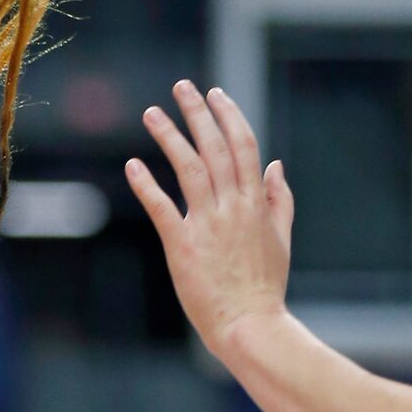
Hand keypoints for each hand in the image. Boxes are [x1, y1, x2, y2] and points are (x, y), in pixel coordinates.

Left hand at [125, 81, 296, 359]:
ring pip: (189, 169)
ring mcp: (208, 225)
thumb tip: (275, 165)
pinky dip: (146, 185)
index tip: (215, 94)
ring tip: (152, 113)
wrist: (251, 325)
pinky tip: (132, 166)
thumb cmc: (265, 287)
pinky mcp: (183, 246)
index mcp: (255, 203)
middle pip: (215, 147)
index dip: (228, 115)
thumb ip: (277, 200)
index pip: (243, 146)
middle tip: (182, 86)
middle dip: (198, 113)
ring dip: (170, 137)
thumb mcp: (280, 238)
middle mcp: (233, 207)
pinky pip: (162, 208)